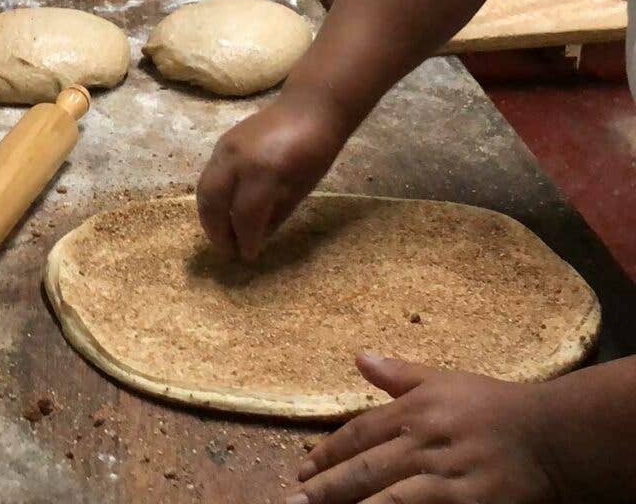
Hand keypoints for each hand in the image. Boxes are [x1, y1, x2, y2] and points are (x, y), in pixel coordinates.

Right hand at [196, 86, 349, 260]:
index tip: (248, 256)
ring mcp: (225, 148)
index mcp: (263, 172)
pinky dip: (212, 197)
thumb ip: (274, 215)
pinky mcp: (222, 143)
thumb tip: (255, 239)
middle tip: (228, 250)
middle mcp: (237, 159)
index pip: (244, 215)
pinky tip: (223, 210)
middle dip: (217, 231)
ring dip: (209, 215)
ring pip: (205, 189)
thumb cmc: (315, 149)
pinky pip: (209, 175)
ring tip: (222, 234)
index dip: (245, 240)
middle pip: (214, 203)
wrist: (309, 107)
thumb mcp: (300, 188)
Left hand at [291, 354, 557, 503]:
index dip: (327, 452)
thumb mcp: (444, 382)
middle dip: (326, 487)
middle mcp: (426, 441)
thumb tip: (359, 357)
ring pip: (389, 497)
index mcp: (415, 409)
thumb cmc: (494, 406)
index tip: (302, 468)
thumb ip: (399, 374)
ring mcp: (449, 476)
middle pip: (366, 468)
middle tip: (291, 501)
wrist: (554, 435)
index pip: (359, 433)